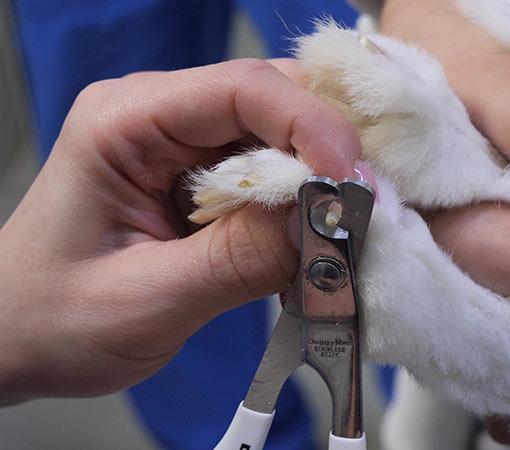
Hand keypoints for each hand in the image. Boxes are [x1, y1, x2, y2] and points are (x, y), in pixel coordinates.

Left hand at [0, 58, 360, 403]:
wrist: (16, 338)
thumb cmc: (54, 319)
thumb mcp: (149, 299)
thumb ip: (240, 259)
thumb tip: (328, 222)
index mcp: (126, 122)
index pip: (242, 89)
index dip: (311, 126)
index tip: (351, 182)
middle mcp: (160, 115)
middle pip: (274, 100)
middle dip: (325, 153)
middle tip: (357, 212)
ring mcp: (183, 144)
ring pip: (282, 136)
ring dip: (318, 183)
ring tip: (335, 234)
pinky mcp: (202, 176)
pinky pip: (272, 172)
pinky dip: (303, 205)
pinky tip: (308, 242)